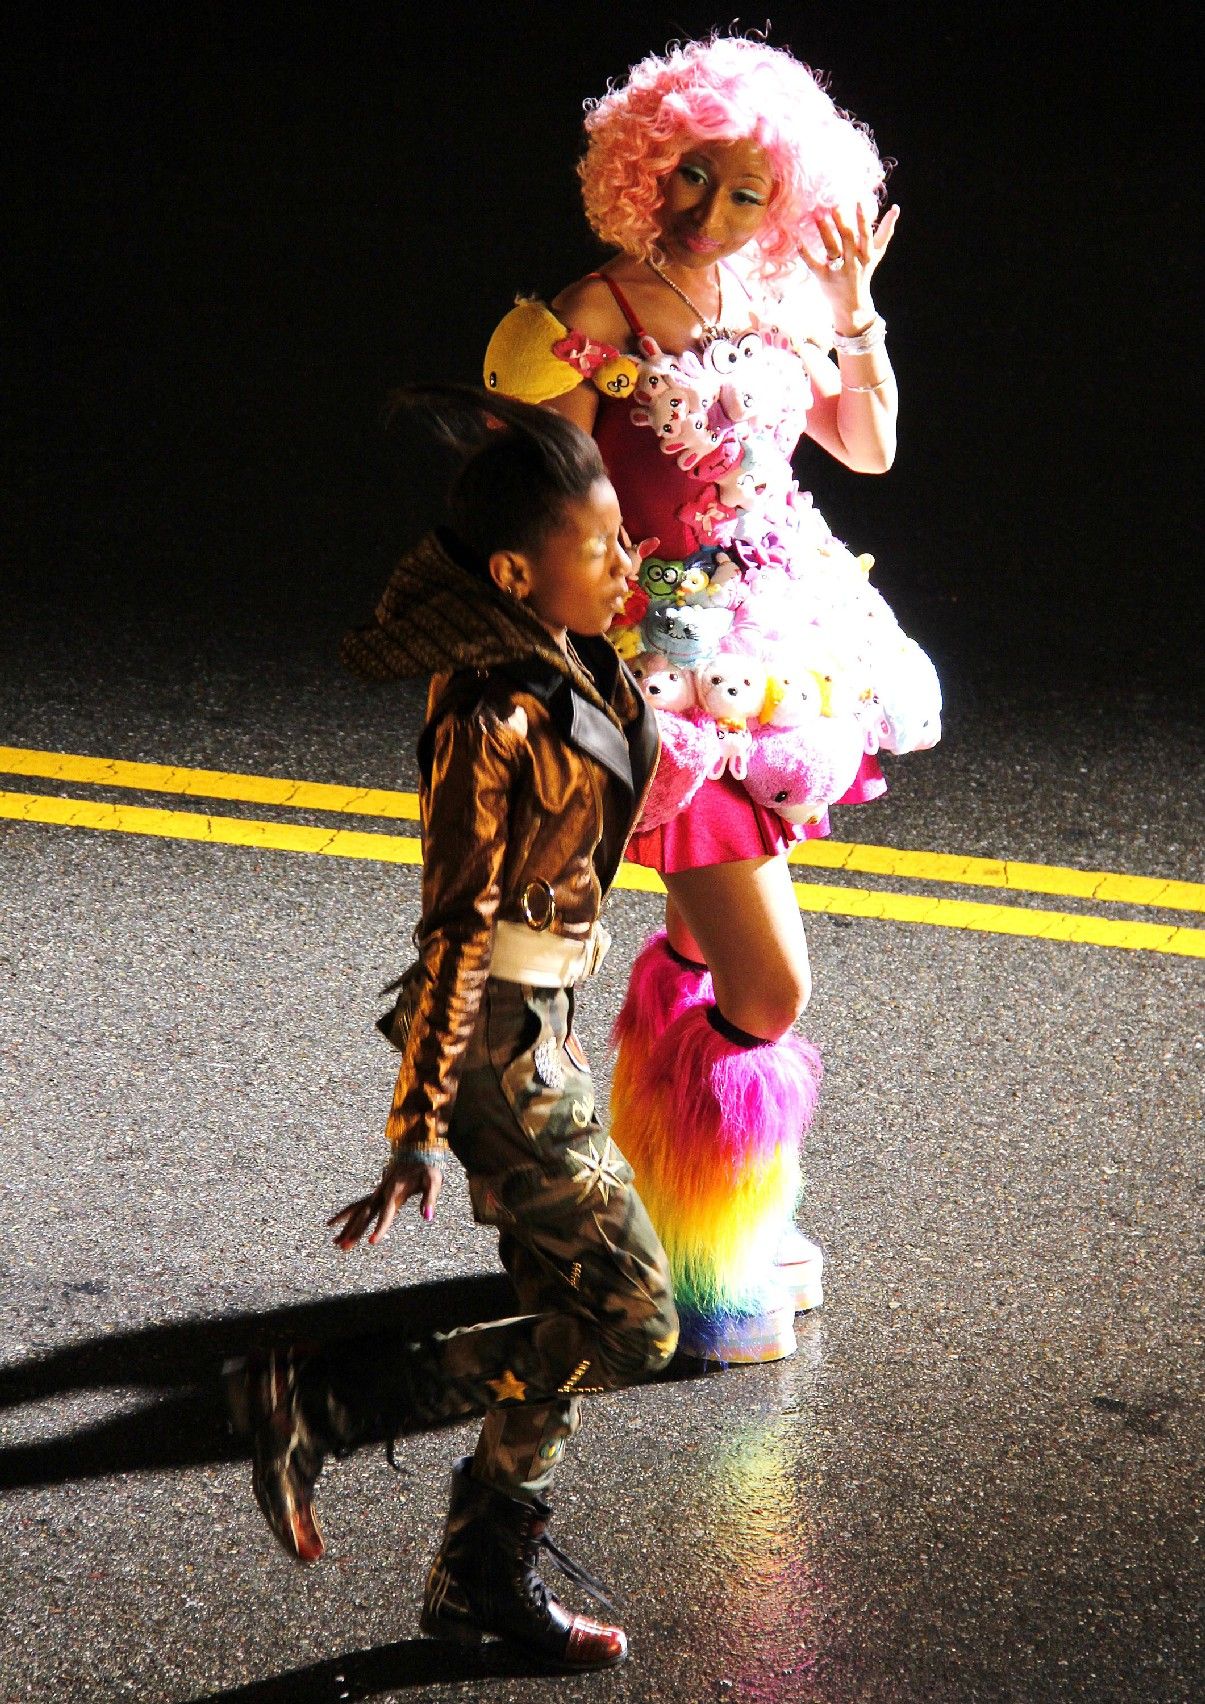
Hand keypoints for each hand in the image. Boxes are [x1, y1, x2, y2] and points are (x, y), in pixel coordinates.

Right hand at [327, 1156, 442, 1250]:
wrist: (417, 1149)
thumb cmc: (427, 1168)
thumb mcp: (433, 1182)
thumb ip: (429, 1199)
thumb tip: (428, 1217)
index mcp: (394, 1192)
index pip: (386, 1214)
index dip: (380, 1228)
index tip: (372, 1242)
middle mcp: (382, 1192)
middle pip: (364, 1214)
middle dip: (354, 1231)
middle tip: (341, 1246)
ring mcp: (377, 1192)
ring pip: (357, 1210)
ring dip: (346, 1226)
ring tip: (335, 1242)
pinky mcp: (377, 1193)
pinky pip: (358, 1206)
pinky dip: (347, 1216)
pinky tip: (336, 1224)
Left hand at [800, 201, 898, 325]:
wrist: (852, 305)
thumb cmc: (864, 272)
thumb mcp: (877, 253)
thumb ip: (886, 231)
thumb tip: (896, 208)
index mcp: (867, 254)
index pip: (866, 235)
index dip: (863, 219)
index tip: (859, 200)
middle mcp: (854, 262)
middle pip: (848, 240)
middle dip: (841, 222)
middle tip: (833, 204)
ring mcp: (838, 271)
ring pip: (831, 249)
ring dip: (824, 232)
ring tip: (816, 216)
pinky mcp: (824, 278)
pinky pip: (814, 265)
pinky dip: (805, 253)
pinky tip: (798, 240)